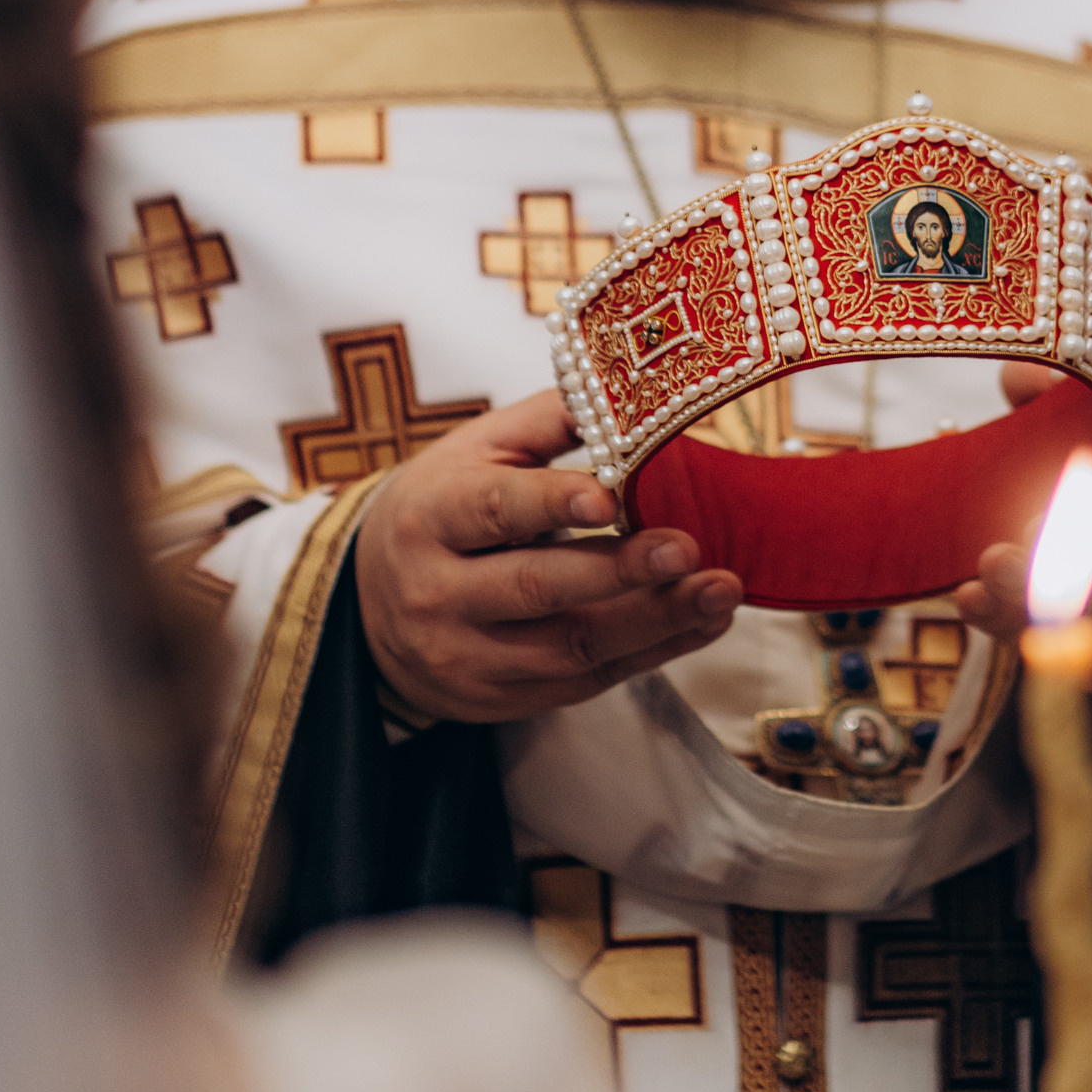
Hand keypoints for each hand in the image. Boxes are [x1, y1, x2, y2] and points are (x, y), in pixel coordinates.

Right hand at [354, 390, 742, 726]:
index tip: (612, 497)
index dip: (551, 504)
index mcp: (430, 517)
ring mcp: (466, 657)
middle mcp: (437, 594)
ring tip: (721, 591)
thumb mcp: (474, 452)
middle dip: (618, 572)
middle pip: (534, 588)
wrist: (370, 607)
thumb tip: (636, 392)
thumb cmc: (442, 510)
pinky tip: (701, 622)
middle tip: (688, 549)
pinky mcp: (499, 700)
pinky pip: (585, 683)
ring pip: (568, 648)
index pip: (492, 511)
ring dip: (654, 622)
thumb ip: (550, 422)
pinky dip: (651, 653)